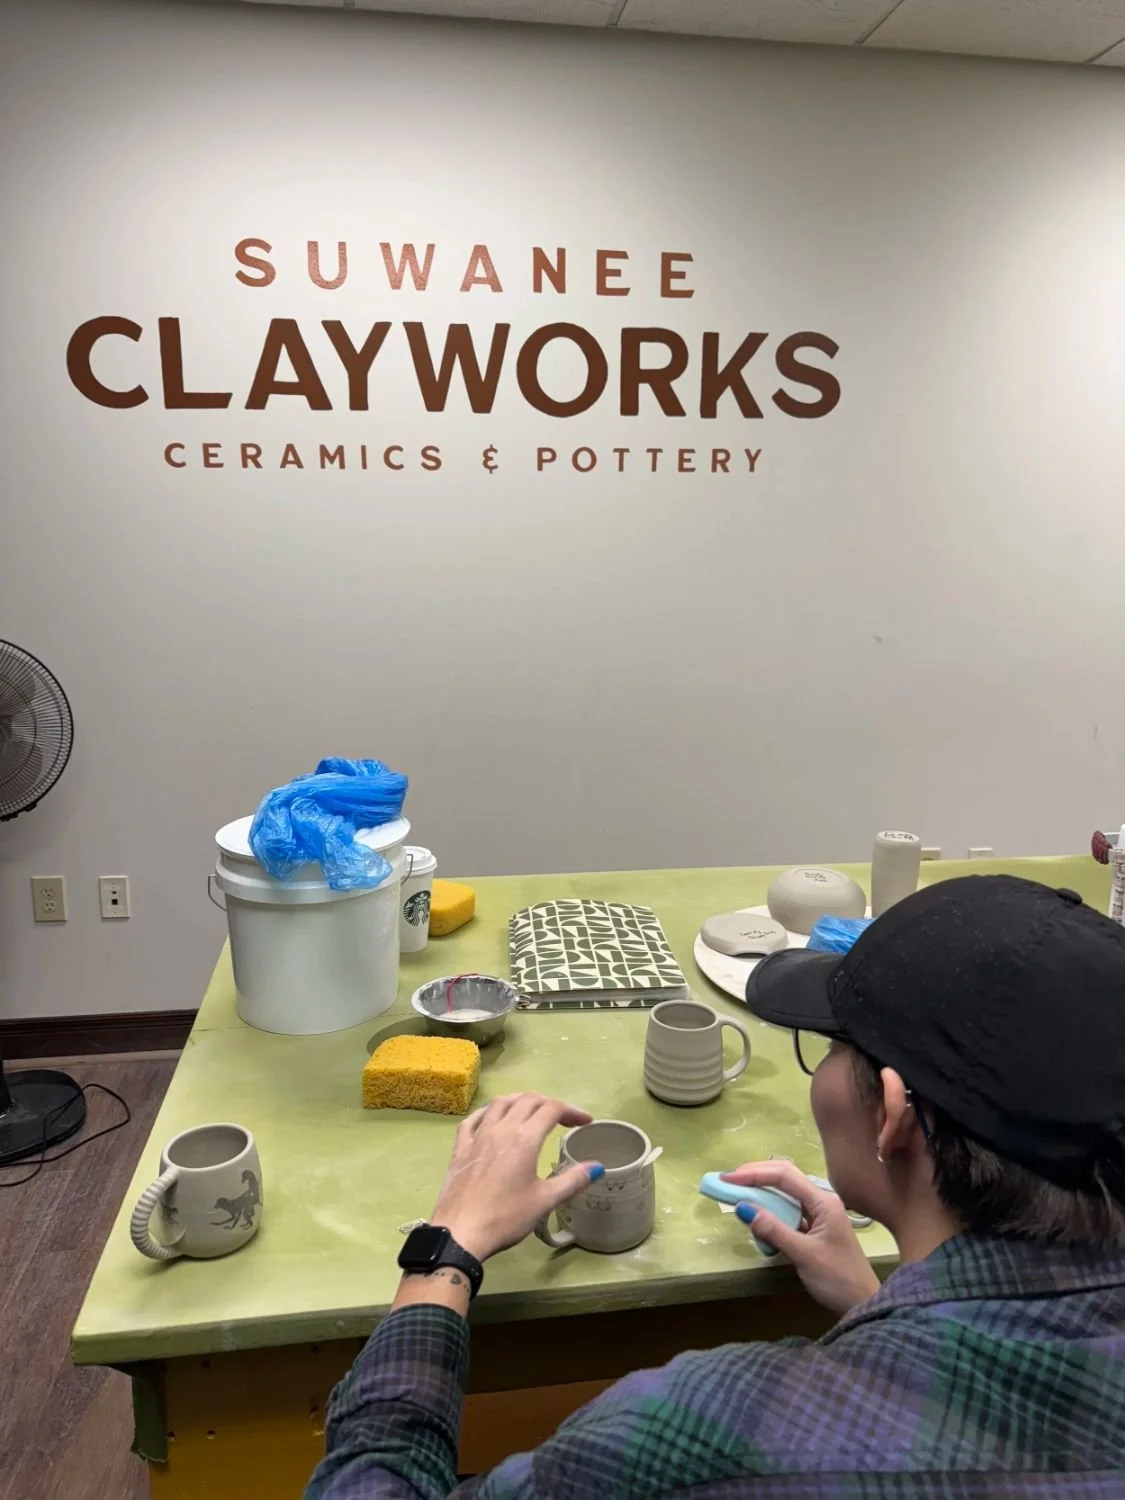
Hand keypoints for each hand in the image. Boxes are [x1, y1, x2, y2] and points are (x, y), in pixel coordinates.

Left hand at [429, 1094, 601, 1261]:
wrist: (460, 1233)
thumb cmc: (505, 1217)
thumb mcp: (544, 1201)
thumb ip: (572, 1180)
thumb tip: (597, 1167)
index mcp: (524, 1138)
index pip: (552, 1109)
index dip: (572, 1111)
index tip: (585, 1122)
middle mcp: (501, 1129)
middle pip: (527, 1100)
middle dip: (549, 1103)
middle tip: (563, 1118)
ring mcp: (477, 1136)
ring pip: (499, 1103)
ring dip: (519, 1100)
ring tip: (530, 1110)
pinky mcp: (460, 1149)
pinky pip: (473, 1119)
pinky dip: (487, 1112)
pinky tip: (490, 1118)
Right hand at [721, 1161, 879, 1316]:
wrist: (863, 1304)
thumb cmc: (837, 1279)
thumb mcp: (804, 1255)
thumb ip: (774, 1230)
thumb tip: (742, 1207)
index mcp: (823, 1201)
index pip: (784, 1176)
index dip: (754, 1173)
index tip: (728, 1178)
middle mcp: (821, 1201)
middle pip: (785, 1178)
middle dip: (755, 1175)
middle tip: (728, 1180)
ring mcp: (818, 1215)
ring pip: (786, 1193)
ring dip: (761, 1191)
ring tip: (736, 1192)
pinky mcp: (814, 1229)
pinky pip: (788, 1210)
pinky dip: (770, 1209)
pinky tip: (756, 1214)